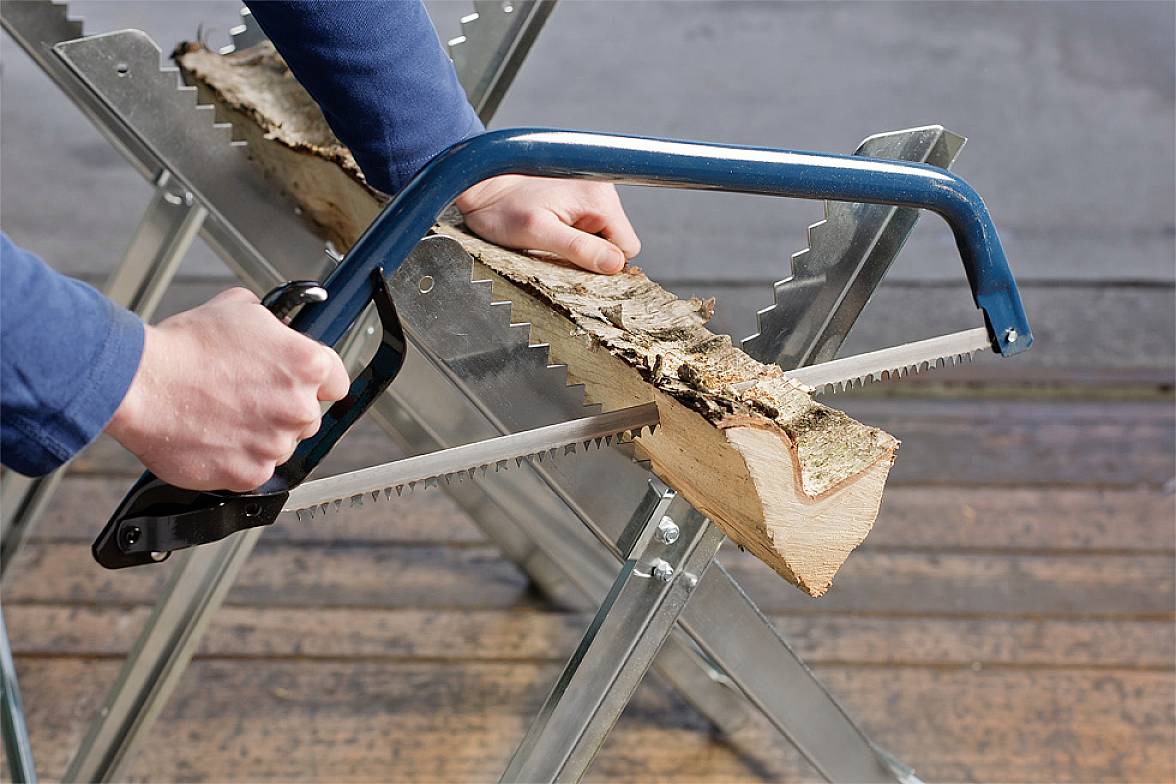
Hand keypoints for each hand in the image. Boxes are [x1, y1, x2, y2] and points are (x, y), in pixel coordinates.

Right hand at [105, 288, 349, 491]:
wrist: (141, 384)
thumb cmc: (184, 346)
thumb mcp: (240, 309)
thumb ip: (274, 324)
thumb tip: (279, 330)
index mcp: (307, 365)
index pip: (336, 382)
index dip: (315, 382)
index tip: (297, 384)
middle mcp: (299, 407)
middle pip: (307, 416)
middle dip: (282, 409)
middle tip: (245, 397)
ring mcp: (276, 444)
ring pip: (280, 444)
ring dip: (260, 435)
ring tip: (222, 415)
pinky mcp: (250, 473)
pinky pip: (255, 469)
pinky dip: (237, 458)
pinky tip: (214, 436)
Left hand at [456, 175, 640, 273]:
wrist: (481, 184)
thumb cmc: (502, 208)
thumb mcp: (538, 233)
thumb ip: (579, 249)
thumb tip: (614, 265)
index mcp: (599, 199)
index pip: (628, 247)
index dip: (604, 262)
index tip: (576, 261)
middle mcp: (601, 189)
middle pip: (616, 241)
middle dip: (591, 251)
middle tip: (558, 246)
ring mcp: (591, 189)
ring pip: (602, 233)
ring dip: (581, 242)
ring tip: (551, 233)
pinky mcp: (579, 192)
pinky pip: (589, 223)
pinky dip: (574, 231)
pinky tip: (551, 225)